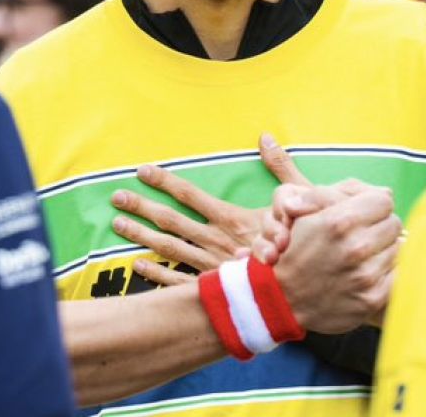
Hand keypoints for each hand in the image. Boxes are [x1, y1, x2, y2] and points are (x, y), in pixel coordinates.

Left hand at [110, 134, 318, 285]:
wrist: (309, 289)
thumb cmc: (306, 244)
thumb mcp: (300, 200)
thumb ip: (281, 168)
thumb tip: (267, 137)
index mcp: (231, 218)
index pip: (190, 194)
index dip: (164, 181)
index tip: (142, 171)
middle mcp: (215, 241)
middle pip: (171, 220)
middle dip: (141, 207)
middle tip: (116, 197)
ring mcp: (211, 266)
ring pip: (168, 249)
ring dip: (141, 236)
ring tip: (117, 224)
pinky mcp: (214, 288)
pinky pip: (178, 281)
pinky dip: (156, 274)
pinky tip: (137, 265)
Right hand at [269, 182, 402, 333]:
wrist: (281, 300)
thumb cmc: (292, 251)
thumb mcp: (301, 212)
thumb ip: (336, 193)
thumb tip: (385, 192)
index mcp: (339, 221)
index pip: (384, 201)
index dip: (372, 206)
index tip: (363, 215)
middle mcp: (356, 247)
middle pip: (394, 224)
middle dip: (379, 227)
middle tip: (361, 235)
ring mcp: (366, 275)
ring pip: (398, 249)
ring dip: (383, 250)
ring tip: (361, 256)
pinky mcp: (374, 298)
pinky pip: (399, 274)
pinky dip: (387, 272)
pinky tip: (368, 273)